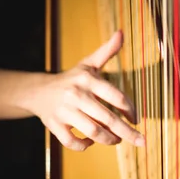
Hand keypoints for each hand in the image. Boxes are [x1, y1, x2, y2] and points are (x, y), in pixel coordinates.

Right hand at [29, 31, 144, 150]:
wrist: (38, 91)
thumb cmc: (72, 78)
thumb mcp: (89, 63)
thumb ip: (107, 51)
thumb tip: (121, 32)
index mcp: (88, 79)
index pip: (115, 96)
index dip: (130, 109)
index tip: (137, 119)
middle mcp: (77, 95)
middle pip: (107, 118)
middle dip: (127, 132)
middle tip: (141, 140)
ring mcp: (65, 111)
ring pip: (92, 131)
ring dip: (108, 139)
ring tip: (116, 140)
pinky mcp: (54, 125)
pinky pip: (71, 141)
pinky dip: (83, 145)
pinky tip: (91, 143)